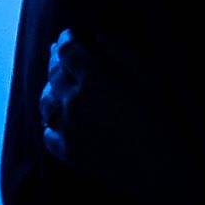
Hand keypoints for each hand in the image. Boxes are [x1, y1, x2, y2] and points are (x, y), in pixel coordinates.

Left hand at [37, 26, 204, 204]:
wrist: (159, 169)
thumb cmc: (159, 118)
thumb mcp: (149, 76)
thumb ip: (122, 50)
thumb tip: (98, 36)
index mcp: (93, 79)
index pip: (67, 50)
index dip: (65, 39)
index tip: (68, 35)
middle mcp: (73, 101)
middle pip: (53, 73)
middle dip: (56, 60)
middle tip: (60, 55)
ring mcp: (67, 128)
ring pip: (45, 102)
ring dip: (49, 89)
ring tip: (57, 86)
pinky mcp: (67, 152)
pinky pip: (48, 132)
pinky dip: (51, 123)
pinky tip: (60, 120)